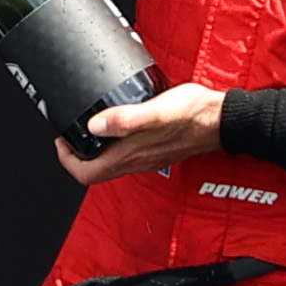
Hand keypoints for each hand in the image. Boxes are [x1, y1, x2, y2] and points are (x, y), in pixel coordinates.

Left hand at [58, 83, 224, 185]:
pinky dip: (111, 145)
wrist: (223, 120)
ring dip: (93, 150)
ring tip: (86, 128)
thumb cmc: (194, 114)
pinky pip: (125, 155)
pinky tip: (113, 125)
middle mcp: (136, 162)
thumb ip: (125, 119)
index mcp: (131, 155)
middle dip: (76, 156)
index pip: (87, 174)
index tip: (62, 140)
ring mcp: (146, 158)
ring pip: (110, 164)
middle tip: (69, 135)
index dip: (67, 160)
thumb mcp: (156, 111)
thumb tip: (94, 125)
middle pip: (95, 172)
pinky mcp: (155, 150)